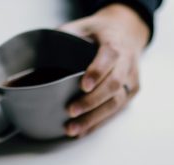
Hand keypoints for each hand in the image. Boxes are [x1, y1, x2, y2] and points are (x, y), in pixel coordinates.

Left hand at [59, 4, 149, 136]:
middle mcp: (127, 62)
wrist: (128, 32)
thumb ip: (66, 34)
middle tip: (71, 111)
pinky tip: (84, 131)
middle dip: (92, 101)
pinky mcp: (132, 92)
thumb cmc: (101, 31)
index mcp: (115, 42)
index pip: (109, 57)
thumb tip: (41, 49)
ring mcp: (132, 79)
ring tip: (74, 129)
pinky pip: (117, 110)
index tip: (82, 86)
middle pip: (114, 85)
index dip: (97, 72)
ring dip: (95, 118)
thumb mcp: (84, 24)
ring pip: (117, 102)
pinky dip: (99, 122)